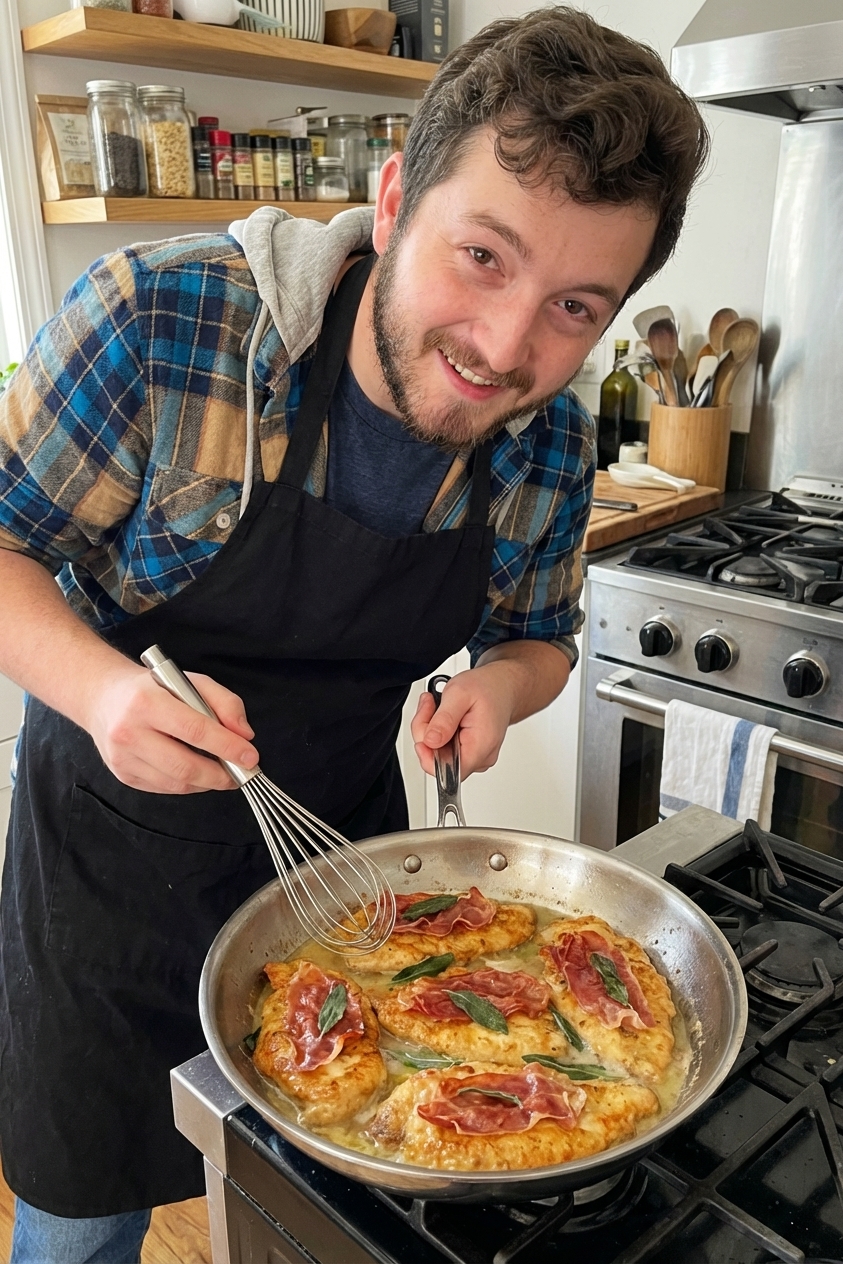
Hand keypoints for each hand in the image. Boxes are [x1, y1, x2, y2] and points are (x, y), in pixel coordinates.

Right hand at [84, 663, 258, 793]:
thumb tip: (244, 735)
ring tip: (224, 773)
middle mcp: (129, 732)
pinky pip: (165, 788)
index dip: (227, 747)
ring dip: (208, 782)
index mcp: (146, 702)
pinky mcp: (123, 774)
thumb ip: (224, 703)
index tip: (251, 756)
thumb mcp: (191, 682)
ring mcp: (122, 757)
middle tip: (242, 772)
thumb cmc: (153, 689)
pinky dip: (189, 784)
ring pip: (176, 783)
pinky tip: (199, 772)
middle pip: (185, 765)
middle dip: (221, 775)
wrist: (104, 698)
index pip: (195, 730)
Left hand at [410, 665, 516, 777]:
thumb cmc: (487, 688)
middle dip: (427, 733)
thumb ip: (444, 719)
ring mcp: (476, 757)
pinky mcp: (469, 753)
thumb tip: (431, 742)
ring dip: (431, 731)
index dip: (428, 757)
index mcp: (480, 745)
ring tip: (439, 708)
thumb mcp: (460, 694)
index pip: (448, 772)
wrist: (502, 686)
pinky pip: (444, 750)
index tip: (424, 735)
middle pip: (439, 761)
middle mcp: (481, 757)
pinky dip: (438, 733)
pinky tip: (445, 718)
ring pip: (439, 755)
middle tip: (431, 707)